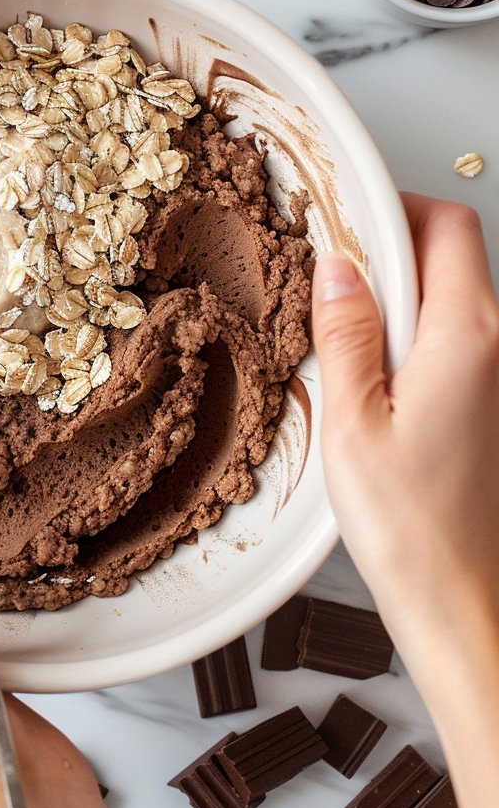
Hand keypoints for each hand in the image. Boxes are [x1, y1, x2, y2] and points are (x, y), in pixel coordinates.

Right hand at [312, 193, 498, 691]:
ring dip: (394, 291)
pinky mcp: (482, 406)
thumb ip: (345, 333)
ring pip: (447, 296)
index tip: (340, 215)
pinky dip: (405, 332)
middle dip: (389, 244)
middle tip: (326, 270)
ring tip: (336, 325)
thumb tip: (337, 266)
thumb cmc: (411, 527)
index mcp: (464, 337)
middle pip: (450, 253)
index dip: (392, 205)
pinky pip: (447, 339)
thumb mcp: (354, 421)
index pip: (445, 225)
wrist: (461, 602)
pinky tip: (363, 372)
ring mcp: (493, 377)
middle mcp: (493, 347)